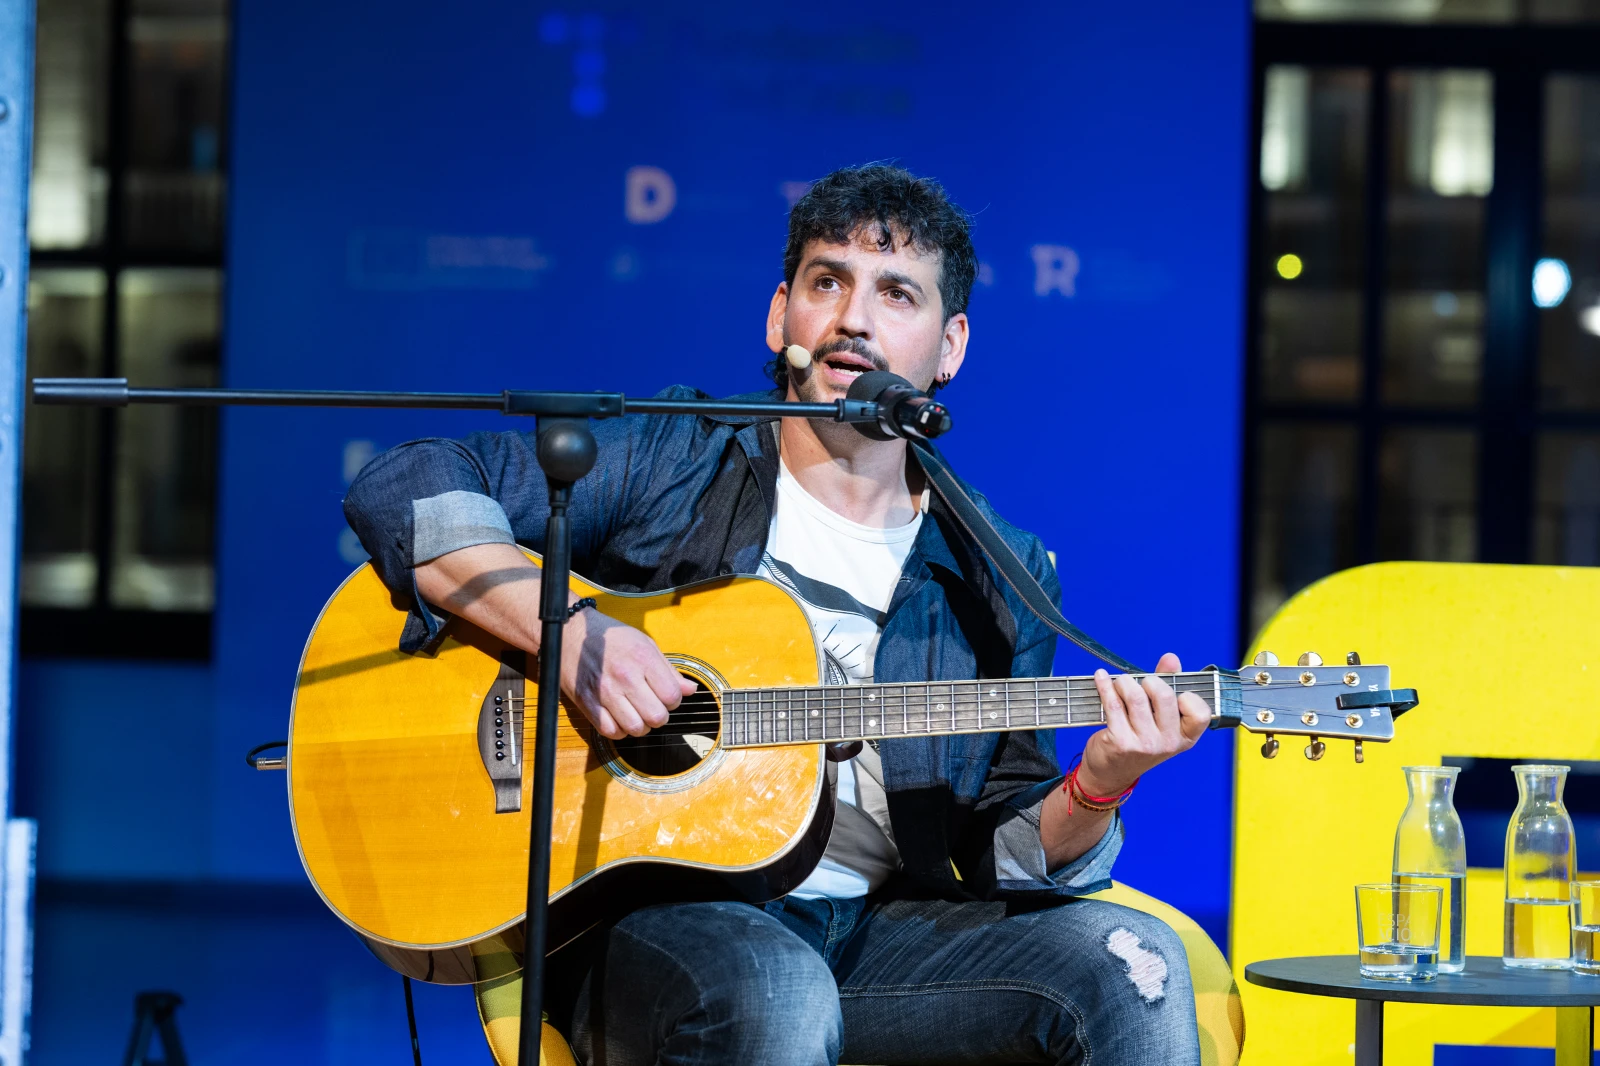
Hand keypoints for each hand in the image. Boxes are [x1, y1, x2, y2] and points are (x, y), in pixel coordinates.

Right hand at [560, 608, 695, 738]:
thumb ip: (669, 670)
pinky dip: (619, 730)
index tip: (666, 696)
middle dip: (659, 716)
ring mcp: (605, 691)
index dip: (674, 701)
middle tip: (653, 706)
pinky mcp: (587, 703)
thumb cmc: (610, 638)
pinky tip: (620, 718)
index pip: (672, 696)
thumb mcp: (645, 644)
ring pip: (635, 728)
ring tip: (637, 713)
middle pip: (657, 717)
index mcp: (642, 658)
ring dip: (641, 725)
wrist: (571, 633)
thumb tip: (690, 690)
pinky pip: (611, 731)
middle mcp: (625, 676)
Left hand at [1078, 652, 1210, 795]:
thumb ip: (1167, 685)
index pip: (1200, 713)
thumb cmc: (1139, 740)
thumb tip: (1171, 658)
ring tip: (1120, 682)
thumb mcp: (1159, 718)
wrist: (1111, 772)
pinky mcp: (1120, 742)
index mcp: (1185, 737)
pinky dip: (1105, 686)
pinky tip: (1100, 677)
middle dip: (1148, 681)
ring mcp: (1144, 744)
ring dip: (1124, 682)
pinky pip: (1113, 704)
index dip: (1188, 697)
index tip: (1174, 692)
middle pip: (1164, 696)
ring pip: (1136, 697)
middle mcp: (1168, 743)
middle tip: (1139, 682)